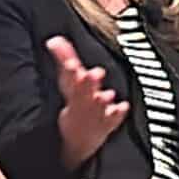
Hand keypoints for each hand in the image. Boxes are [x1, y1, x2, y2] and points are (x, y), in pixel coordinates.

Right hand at [48, 36, 128, 167]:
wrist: (78, 139)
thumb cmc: (75, 105)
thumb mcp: (66, 83)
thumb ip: (64, 58)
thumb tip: (55, 38)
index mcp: (72, 91)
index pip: (68, 79)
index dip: (70, 71)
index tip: (70, 64)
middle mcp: (83, 102)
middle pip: (83, 92)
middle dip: (87, 84)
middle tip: (90, 76)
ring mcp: (95, 113)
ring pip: (97, 106)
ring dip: (101, 99)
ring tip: (105, 94)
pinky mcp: (107, 122)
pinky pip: (113, 118)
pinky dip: (118, 113)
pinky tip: (124, 106)